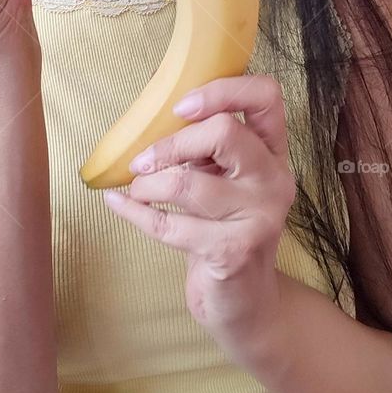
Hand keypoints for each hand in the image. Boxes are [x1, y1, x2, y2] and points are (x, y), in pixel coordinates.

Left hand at [104, 75, 294, 346]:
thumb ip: (205, 148)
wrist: (245, 301)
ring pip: (188, 182)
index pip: (266, 96)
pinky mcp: (234, 251)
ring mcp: (259, 216)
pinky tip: (118, 203)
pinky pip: (170, 224)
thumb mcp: (224, 181)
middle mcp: (273, 179)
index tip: (181, 107)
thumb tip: (148, 118)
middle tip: (142, 160)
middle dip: (172, 143)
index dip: (223, 91)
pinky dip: (134, 212)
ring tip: (136, 189)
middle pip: (225, 133)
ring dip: (148, 185)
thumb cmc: (223, 228)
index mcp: (272, 151)